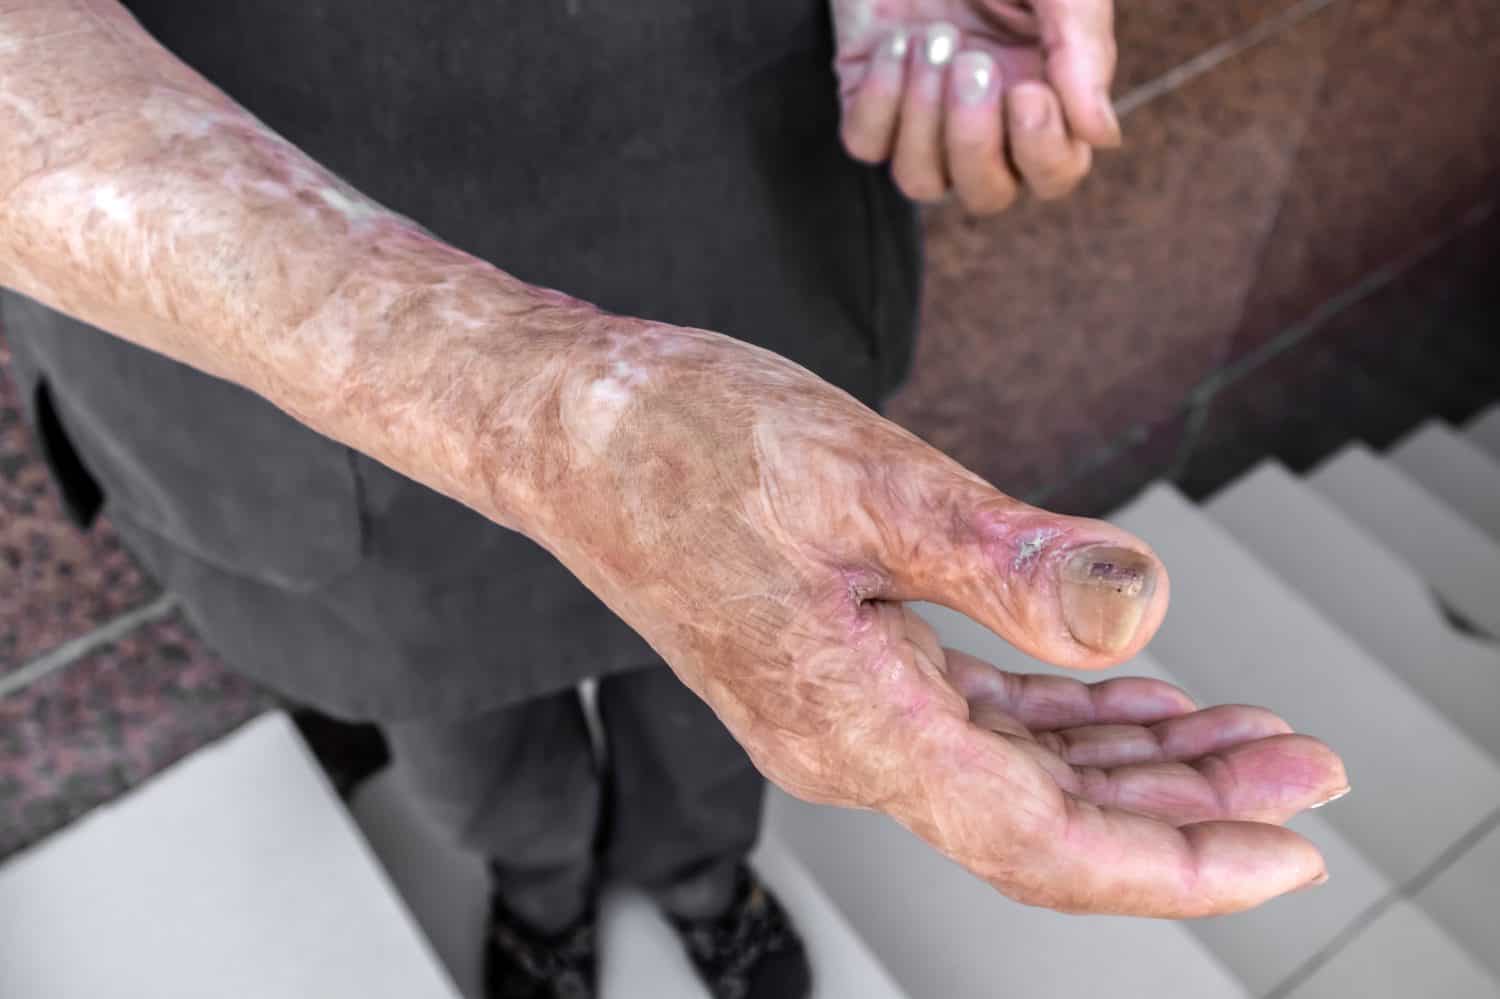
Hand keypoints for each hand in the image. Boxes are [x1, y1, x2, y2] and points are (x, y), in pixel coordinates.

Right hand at [531, 323, 1347, 915]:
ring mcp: (841, 713)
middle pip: (1045, 817)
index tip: (1285, 849)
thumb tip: (1141, 606)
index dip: (1174, 860)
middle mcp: (849, 743)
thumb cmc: (679, 441)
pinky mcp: (840, 670)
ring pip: (1016, 772)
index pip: (1040, 839)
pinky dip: (1062, 715)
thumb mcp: (857, 476)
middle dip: (1185, 806)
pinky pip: (975, 720)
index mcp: (851, 720)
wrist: (567, 428)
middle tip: (1304, 769)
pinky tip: (1128, 693)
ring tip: (1241, 734)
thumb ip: (1000, 558)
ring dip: (1134, 759)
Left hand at [833, 0, 1120, 213]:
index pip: (1053, 175)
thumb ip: (1082, 54)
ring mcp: (922, 116)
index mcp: (1044, 96)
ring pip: (920, 182)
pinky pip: (866, 144)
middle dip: (974, 141)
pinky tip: (897, 41)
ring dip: (924, 117)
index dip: (1042, 153)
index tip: (1028, 90)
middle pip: (984, 194)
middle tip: (972, 62)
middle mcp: (985, 119)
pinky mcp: (868, 98)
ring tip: (933, 37)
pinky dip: (881, 99)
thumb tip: (1102, 137)